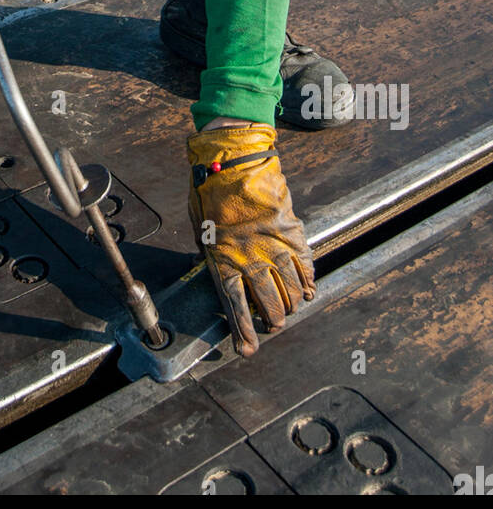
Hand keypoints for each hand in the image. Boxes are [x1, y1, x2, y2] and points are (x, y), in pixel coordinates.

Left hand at [187, 124, 314, 356]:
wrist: (232, 158)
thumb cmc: (209, 189)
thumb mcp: (199, 226)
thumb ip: (209, 252)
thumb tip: (212, 268)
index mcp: (223, 259)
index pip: (235, 306)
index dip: (243, 330)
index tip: (248, 349)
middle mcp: (250, 258)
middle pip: (266, 301)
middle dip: (272, 318)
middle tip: (274, 326)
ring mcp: (273, 245)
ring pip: (289, 286)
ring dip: (291, 302)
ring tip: (291, 310)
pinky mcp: (290, 229)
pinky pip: (304, 262)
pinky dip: (308, 278)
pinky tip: (309, 288)